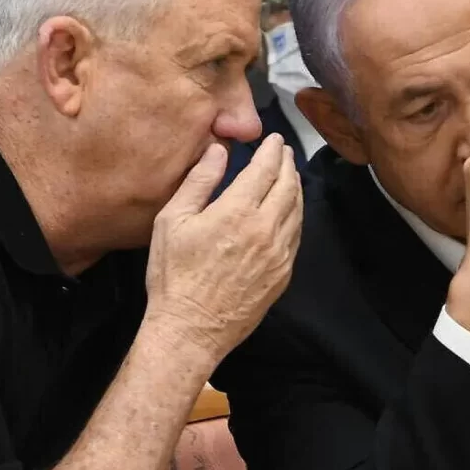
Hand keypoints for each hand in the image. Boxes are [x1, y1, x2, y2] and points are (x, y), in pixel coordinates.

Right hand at [144, 134, 302, 360]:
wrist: (191, 329)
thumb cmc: (174, 275)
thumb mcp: (173, 221)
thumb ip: (199, 181)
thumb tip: (219, 150)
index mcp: (238, 211)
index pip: (265, 169)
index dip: (273, 151)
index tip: (275, 140)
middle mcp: (266, 229)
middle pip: (288, 186)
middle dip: (288, 165)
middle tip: (285, 152)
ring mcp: (279, 254)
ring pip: (296, 210)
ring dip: (295, 187)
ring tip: (289, 175)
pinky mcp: (283, 274)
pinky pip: (296, 236)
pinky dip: (295, 215)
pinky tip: (288, 211)